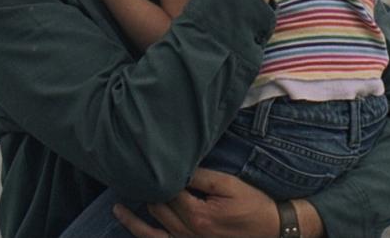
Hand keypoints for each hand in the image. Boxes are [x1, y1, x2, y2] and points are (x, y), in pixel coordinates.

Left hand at [114, 168, 318, 237]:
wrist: (272, 229)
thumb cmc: (253, 204)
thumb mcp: (230, 185)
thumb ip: (202, 177)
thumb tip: (178, 168)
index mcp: (198, 215)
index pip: (168, 190)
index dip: (159, 176)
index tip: (147, 159)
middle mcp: (188, 233)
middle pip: (158, 208)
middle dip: (146, 191)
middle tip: (131, 173)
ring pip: (152, 231)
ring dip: (134, 218)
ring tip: (117, 207)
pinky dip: (144, 235)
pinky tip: (133, 226)